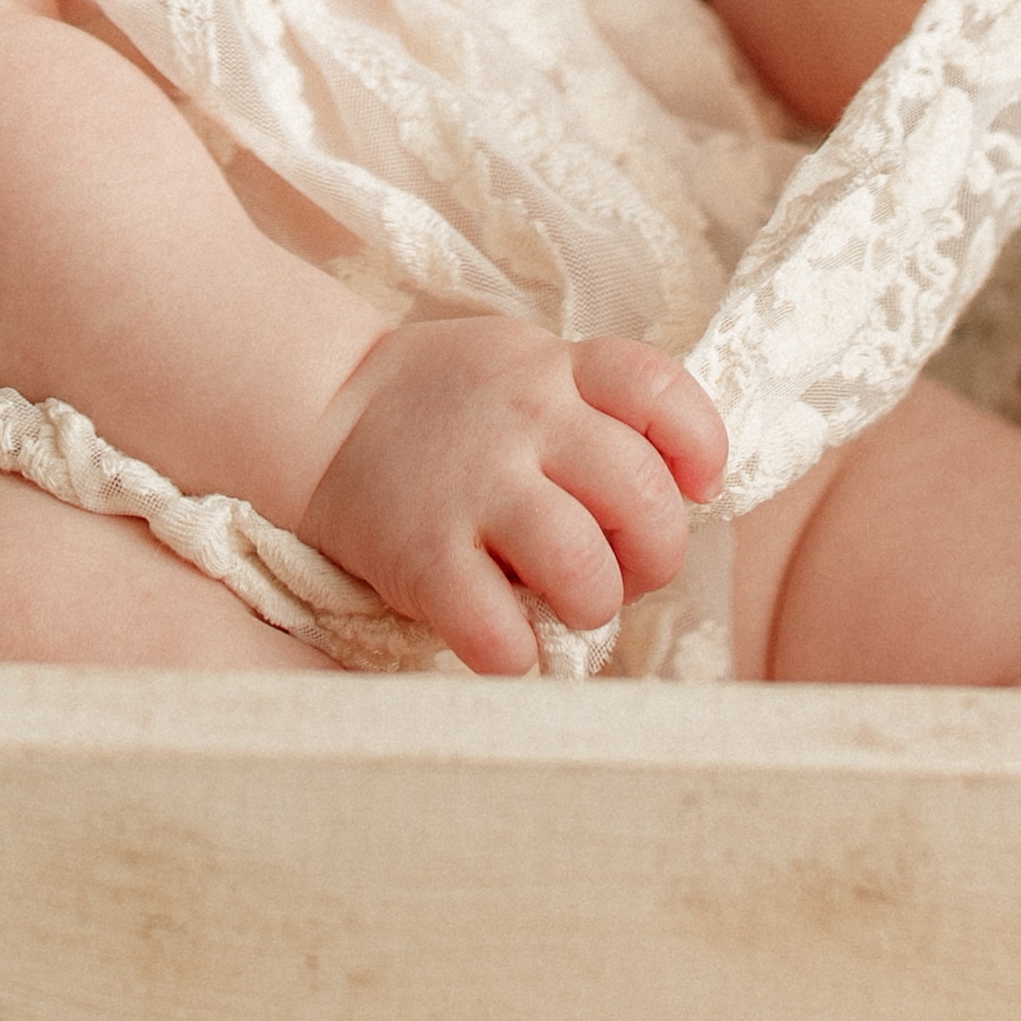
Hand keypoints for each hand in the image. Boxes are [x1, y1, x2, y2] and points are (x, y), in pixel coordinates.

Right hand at [300, 322, 725, 678]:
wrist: (320, 410)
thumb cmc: (445, 403)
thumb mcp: (527, 366)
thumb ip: (595, 410)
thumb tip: (677, 497)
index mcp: (558, 369)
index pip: (662, 392)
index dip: (700, 448)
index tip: (694, 487)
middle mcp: (524, 420)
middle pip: (642, 498)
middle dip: (654, 554)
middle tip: (623, 567)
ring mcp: (473, 488)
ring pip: (583, 570)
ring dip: (592, 605)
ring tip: (565, 603)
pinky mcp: (423, 556)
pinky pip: (500, 632)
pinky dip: (517, 654)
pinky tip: (505, 637)